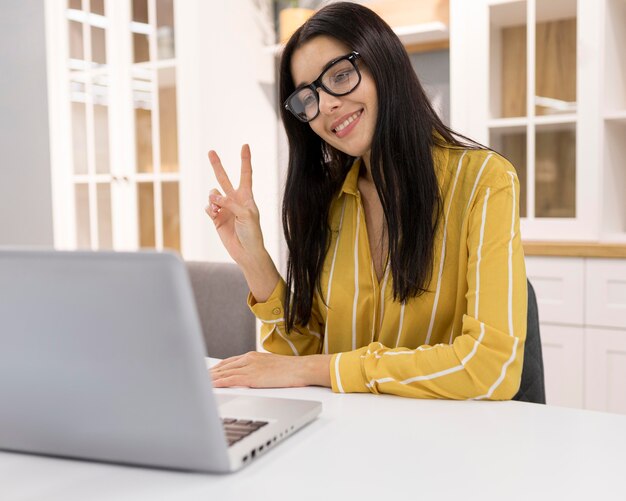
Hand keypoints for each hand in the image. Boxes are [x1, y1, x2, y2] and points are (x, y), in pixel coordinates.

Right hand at [205, 145, 264, 264]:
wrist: (246, 252)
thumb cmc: (252, 233)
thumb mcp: (246, 215)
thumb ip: (231, 203)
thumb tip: (213, 196)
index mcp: (247, 197)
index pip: (246, 174)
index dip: (245, 160)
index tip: (245, 145)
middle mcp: (235, 200)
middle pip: (224, 178)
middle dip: (217, 165)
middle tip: (210, 151)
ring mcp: (225, 208)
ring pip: (213, 193)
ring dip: (213, 198)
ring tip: (217, 207)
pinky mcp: (216, 218)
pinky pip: (209, 207)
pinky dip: (210, 208)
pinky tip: (215, 214)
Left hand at [210, 352, 331, 388]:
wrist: (301, 369)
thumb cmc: (290, 370)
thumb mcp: (270, 366)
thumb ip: (257, 369)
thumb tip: (251, 378)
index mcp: (252, 356)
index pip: (229, 362)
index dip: (216, 368)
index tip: (207, 373)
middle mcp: (248, 359)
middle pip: (223, 366)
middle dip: (209, 373)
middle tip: (197, 378)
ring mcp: (250, 367)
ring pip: (224, 372)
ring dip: (210, 378)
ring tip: (199, 384)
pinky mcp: (252, 376)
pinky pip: (231, 379)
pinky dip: (219, 382)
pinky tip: (211, 386)